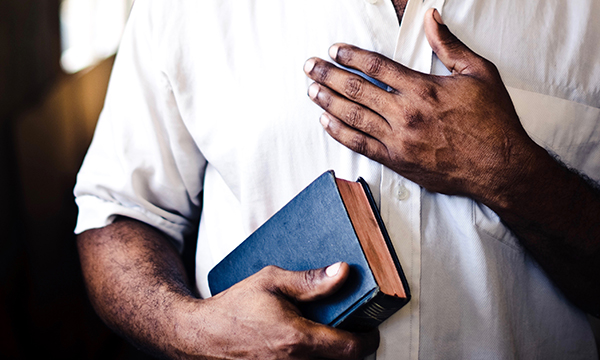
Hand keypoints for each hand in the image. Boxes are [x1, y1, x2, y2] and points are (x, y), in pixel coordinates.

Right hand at [174, 263, 378, 358]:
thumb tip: (343, 273)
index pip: (353, 349)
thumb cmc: (235, 307)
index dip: (368, 339)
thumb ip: (311, 280)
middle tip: (346, 325)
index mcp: (298, 340)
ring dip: (331, 353)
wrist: (202, 336)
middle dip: (350, 345)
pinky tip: (304, 344)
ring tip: (323, 332)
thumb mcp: (271, 281)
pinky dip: (313, 357)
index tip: (369, 328)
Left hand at [304, 8, 542, 204]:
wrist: (499, 167)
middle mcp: (406, 113)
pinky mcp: (397, 161)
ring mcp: (398, 139)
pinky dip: (340, 133)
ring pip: (353, 116)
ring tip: (311, 90)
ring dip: (328, 101)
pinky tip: (326, 122)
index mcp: (423, 89)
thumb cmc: (493, 121)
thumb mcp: (479, 73)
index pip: (376, 67)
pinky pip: (360, 145)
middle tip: (309, 66)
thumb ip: (450, 46)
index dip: (351, 56)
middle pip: (357, 89)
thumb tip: (431, 17)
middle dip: (328, 75)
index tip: (334, 50)